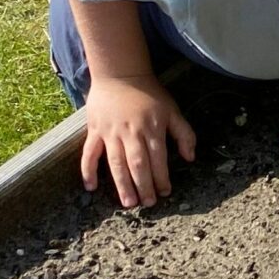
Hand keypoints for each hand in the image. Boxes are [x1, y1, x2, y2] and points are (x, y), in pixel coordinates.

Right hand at [79, 77, 196, 208]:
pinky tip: (90, 187)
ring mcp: (110, 133)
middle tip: (147, 204)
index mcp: (152, 129)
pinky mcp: (94, 131)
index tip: (165, 192)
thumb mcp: (173, 110)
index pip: (158, 159)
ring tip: (127, 202)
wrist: (120, 74)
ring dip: (121, 184)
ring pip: (115, 163)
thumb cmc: (149, 94)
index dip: (162, 177)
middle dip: (143, 186)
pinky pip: (89, 153)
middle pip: (137, 164)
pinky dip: (88, 170)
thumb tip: (190, 157)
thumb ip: (184, 134)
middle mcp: (131, 133)